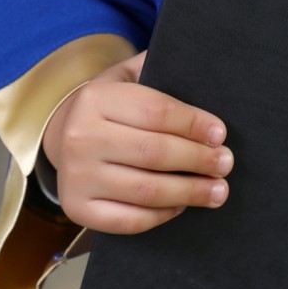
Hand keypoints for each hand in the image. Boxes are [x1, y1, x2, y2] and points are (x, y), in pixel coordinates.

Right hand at [40, 51, 232, 233]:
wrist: (62, 135)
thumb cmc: (109, 107)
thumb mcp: (126, 76)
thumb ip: (158, 68)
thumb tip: (203, 69)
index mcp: (96, 99)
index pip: (156, 112)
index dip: (194, 124)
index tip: (220, 134)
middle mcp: (80, 137)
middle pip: (154, 153)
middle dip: (198, 160)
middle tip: (225, 163)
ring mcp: (76, 177)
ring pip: (146, 190)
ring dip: (190, 192)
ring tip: (217, 190)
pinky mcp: (77, 208)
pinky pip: (129, 220)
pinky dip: (162, 215)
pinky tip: (182, 205)